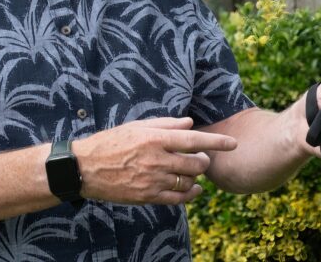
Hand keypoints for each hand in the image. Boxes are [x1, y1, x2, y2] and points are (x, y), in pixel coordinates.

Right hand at [73, 117, 236, 205]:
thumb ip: (165, 124)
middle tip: (200, 158)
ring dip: (195, 177)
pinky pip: (178, 199)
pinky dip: (190, 195)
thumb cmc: (111, 142)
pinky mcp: (149, 196)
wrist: (87, 168)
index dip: (217, 142)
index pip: (194, 140)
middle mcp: (157, 160)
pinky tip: (193, 190)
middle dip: (204, 161)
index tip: (233, 144)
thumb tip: (189, 123)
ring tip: (189, 172)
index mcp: (155, 139)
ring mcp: (153, 180)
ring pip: (189, 182)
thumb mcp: (136, 126)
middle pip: (196, 164)